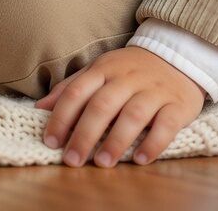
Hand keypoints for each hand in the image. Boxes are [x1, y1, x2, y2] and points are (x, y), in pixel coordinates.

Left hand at [35, 46, 204, 166]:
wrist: (176, 55)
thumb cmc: (129, 69)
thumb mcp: (98, 70)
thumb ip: (71, 88)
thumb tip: (40, 108)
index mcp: (103, 69)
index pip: (77, 92)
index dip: (61, 116)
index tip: (50, 141)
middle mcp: (126, 78)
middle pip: (101, 105)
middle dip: (84, 134)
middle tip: (72, 159)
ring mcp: (153, 90)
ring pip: (132, 115)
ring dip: (115, 141)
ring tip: (101, 163)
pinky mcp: (177, 105)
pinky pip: (166, 125)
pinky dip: (153, 143)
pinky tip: (140, 160)